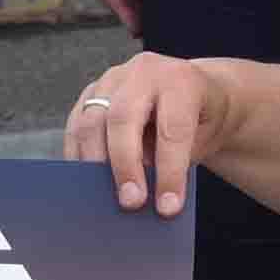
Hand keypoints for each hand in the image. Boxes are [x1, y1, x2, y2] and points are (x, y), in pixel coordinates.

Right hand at [64, 52, 232, 215]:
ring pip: (91, 121)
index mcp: (181, 80)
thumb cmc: (200, 117)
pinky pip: (75, 124)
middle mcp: (144, 72)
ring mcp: (113, 78)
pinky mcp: (92, 91)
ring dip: (94, 164)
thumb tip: (152, 202)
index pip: (172, 128)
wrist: (193, 90)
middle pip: (122, 118)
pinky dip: (78, 155)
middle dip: (125, 165)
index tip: (168, 207)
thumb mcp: (204, 138)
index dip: (169, 171)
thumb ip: (178, 163)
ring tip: (104, 197)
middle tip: (131, 202)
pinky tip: (86, 180)